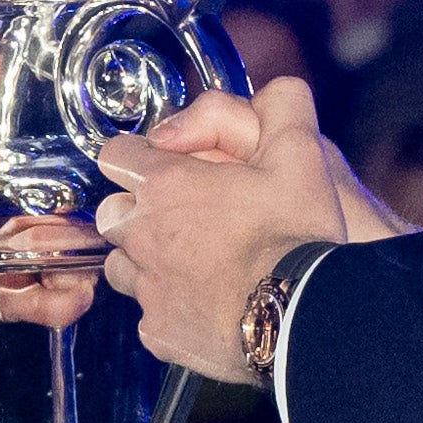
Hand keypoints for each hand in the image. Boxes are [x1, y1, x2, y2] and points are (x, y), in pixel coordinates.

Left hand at [91, 75, 394, 384]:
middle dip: (139, 211)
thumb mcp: (303, 152)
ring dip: (147, 260)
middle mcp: (144, 236)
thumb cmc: (301, 236)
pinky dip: (169, 307)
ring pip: (123, 266)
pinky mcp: (159, 332)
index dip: (141, 157)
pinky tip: (206, 304)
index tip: (166, 166)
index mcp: (166, 186)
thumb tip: (275, 90)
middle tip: (185, 217)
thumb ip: (283, 106)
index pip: (115, 155)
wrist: (309, 317)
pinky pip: (148, 314)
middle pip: (113, 213)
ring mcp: (148, 288)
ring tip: (194, 262)